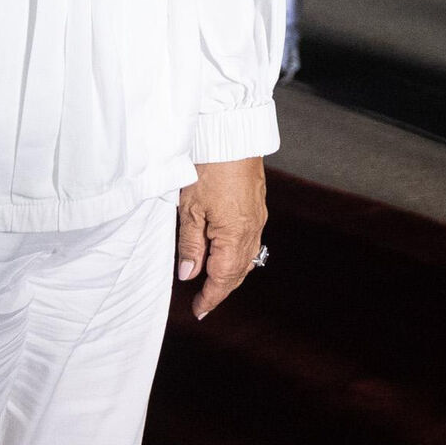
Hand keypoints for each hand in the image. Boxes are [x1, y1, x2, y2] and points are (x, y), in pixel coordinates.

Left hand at [177, 157, 267, 319]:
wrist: (230, 134)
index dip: (210, 297)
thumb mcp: (189, 208)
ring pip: (247, 257)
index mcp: (234, 235)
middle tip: (203, 302)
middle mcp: (251, 229)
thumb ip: (190, 245)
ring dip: (231, 273)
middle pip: (238, 271)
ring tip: (213, 282)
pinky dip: (238, 254)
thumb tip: (188, 274)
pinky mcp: (257, 204)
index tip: (198, 310)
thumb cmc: (208, 167)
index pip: (223, 278)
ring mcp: (257, 217)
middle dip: (221, 289)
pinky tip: (227, 252)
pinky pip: (251, 240)